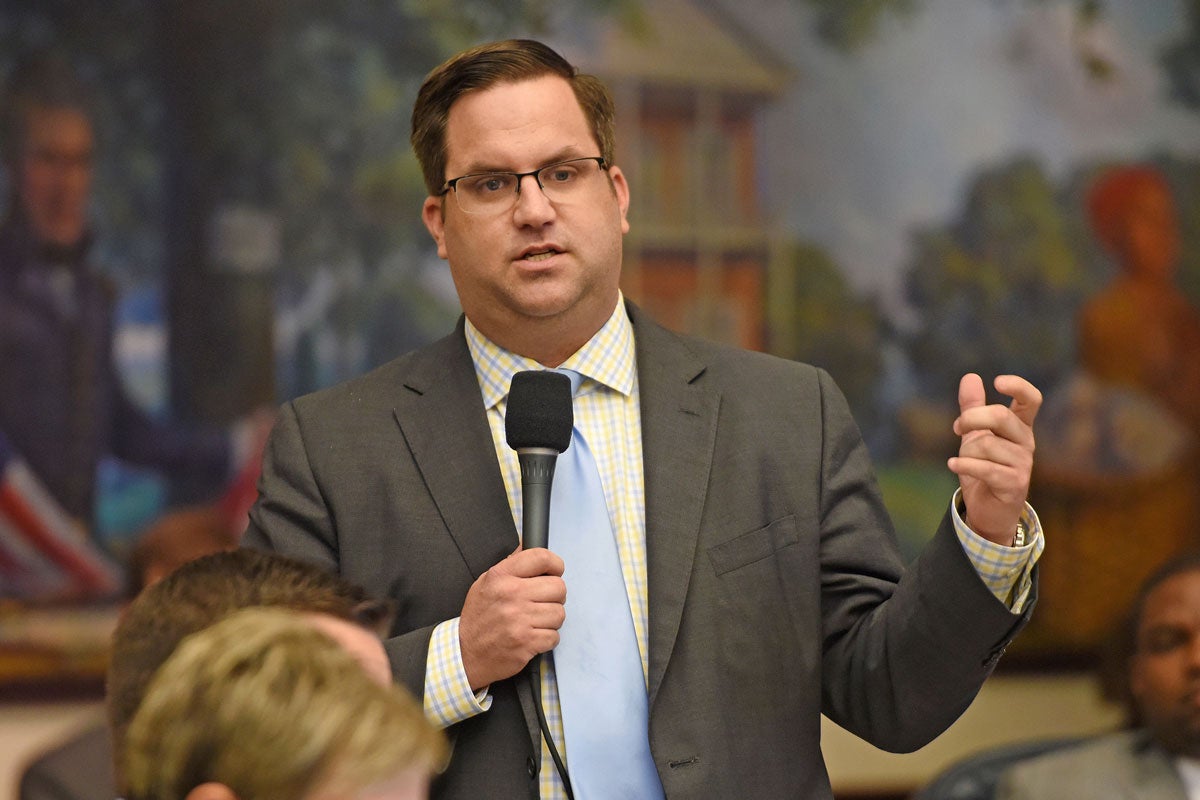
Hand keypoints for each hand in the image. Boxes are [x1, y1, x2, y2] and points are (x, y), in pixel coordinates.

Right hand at [458, 547, 565, 690]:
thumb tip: (527, 545)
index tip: (555, 572)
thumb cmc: (478, 618)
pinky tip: (532, 636)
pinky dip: (547, 639)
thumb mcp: (485, 583)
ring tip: (535, 621)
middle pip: (558, 587)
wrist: (466, 653)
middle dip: (555, 596)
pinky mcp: (526, 642)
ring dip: (551, 620)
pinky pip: (554, 636)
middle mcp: (511, 595)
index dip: (555, 565)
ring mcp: (519, 620)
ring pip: (559, 613)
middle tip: (543, 602)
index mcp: (501, 576)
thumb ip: (510, 564)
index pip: (542, 558)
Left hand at [947, 373, 1041, 544]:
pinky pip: (985, 468)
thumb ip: (973, 407)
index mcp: (1020, 427)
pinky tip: (953, 465)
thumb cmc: (984, 467)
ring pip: (986, 444)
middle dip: (971, 418)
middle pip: (1000, 416)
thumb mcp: (976, 434)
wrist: (988, 509)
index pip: (1031, 400)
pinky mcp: (1014, 484)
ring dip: (966, 452)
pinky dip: (964, 465)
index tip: (997, 381)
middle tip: (957, 427)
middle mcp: (1026, 443)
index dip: (1018, 386)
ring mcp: (1023, 464)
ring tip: (962, 461)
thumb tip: (970, 376)